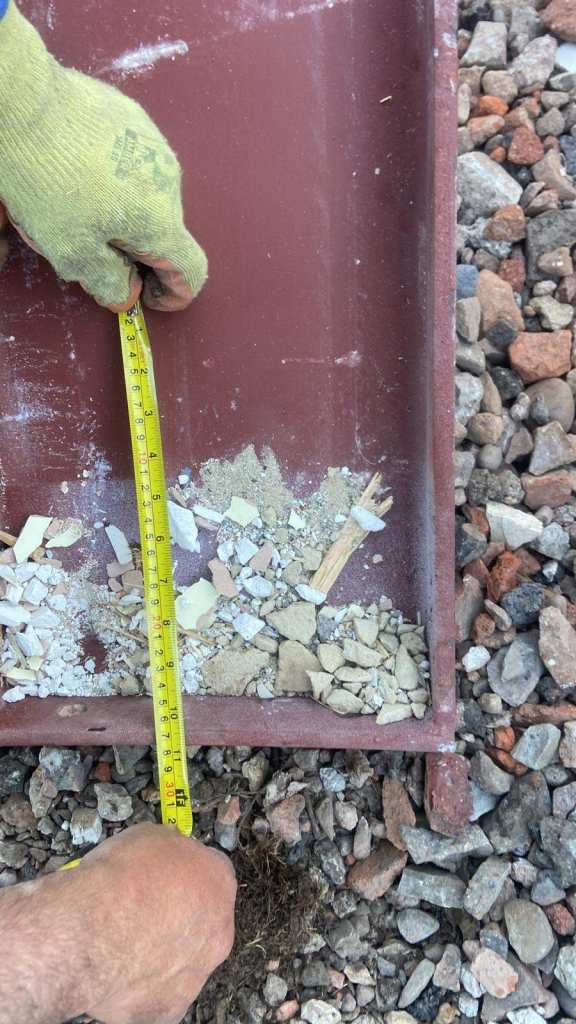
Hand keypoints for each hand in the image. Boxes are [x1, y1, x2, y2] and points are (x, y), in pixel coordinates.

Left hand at [0, 2, 206, 311]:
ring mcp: (153, 144)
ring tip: (78, 208)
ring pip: (149, 197)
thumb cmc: (47, 177)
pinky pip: (134, 163)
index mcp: (160, 221)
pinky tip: (79, 173)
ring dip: (124, 214)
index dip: (173, 295)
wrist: (23, 100)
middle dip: (135, 252)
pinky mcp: (132, 118)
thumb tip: (126, 294)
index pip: (191, 271)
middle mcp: (168, 181)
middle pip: (165, 234)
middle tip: (91, 253)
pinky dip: (116, 179)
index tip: (147, 299)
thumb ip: (107, 282)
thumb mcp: (70, 251)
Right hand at [0, 823, 235, 1023]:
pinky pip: (159, 995)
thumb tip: (165, 852)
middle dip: (178, 917)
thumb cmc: (120, 879)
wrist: (92, 929)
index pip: (211, 873)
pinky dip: (142, 986)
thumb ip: (168, 847)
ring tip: (123, 944)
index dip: (184, 874)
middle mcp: (219, 930)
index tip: (162, 877)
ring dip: (161, 953)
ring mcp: (198, 974)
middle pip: (203, 921)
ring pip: (183, 962)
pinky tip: (118, 972)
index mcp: (219, 882)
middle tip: (142, 912)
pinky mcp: (170, 1008)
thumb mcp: (149, 835)